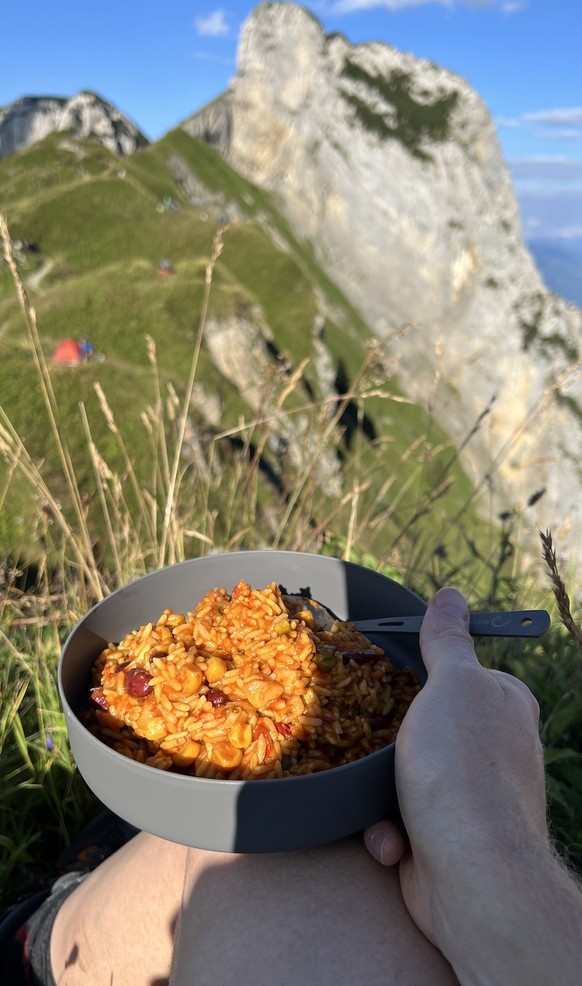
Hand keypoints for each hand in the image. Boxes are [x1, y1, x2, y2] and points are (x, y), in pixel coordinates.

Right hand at [364, 587, 548, 950]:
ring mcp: (469, 796)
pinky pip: (399, 819)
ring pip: (401, 774)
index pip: (456, 672)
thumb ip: (447, 640)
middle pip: (421, 724)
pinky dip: (388, 830)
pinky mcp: (443, 838)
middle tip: (362, 735)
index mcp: (503, 704)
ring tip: (380, 800)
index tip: (380, 676)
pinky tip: (392, 840)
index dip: (419, 675)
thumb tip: (451, 594)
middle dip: (388, 740)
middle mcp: (493, 748)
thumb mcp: (453, 685)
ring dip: (381, 791)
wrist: (472, 877)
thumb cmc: (463, 769)